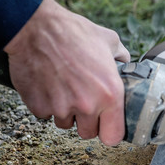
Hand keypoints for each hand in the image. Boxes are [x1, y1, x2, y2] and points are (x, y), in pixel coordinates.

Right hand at [4, 0, 129, 145]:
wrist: (37, 27)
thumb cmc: (74, 33)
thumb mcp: (110, 40)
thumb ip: (122, 57)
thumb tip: (127, 63)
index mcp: (110, 94)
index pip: (113, 137)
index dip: (109, 132)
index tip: (105, 125)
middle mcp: (87, 105)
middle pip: (88, 133)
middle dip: (86, 121)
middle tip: (83, 101)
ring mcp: (61, 108)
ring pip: (65, 124)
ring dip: (66, 112)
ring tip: (64, 87)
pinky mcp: (38, 106)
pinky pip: (45, 114)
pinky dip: (47, 103)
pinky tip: (48, 84)